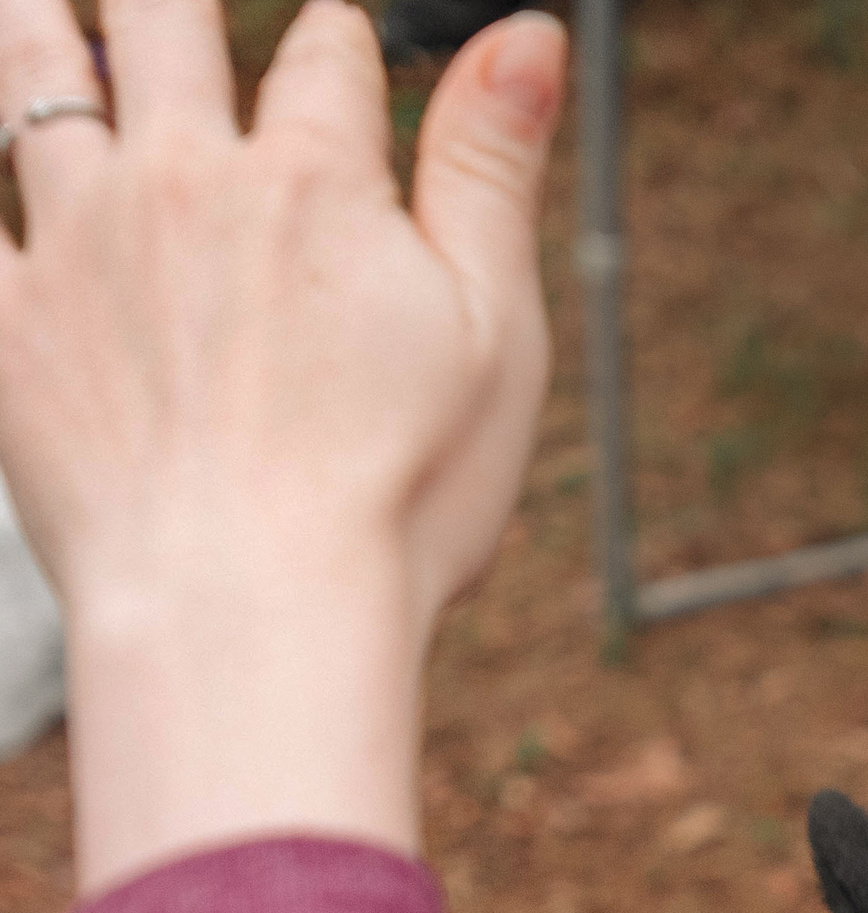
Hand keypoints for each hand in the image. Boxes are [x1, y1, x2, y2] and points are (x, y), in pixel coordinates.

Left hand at [0, 0, 566, 891]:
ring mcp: (75, 243)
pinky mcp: (4, 324)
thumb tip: (529, 30)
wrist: (249, 611)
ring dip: (47, 31)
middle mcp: (181, 180)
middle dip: (175, 4)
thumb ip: (494, 170)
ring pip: (34, 79)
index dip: (345, 46)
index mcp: (315, 181)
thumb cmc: (399, 495)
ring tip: (52, 15)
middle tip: (173, 10)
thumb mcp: (491, 334)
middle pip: (163, 19)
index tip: (347, 66)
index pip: (328, 49)